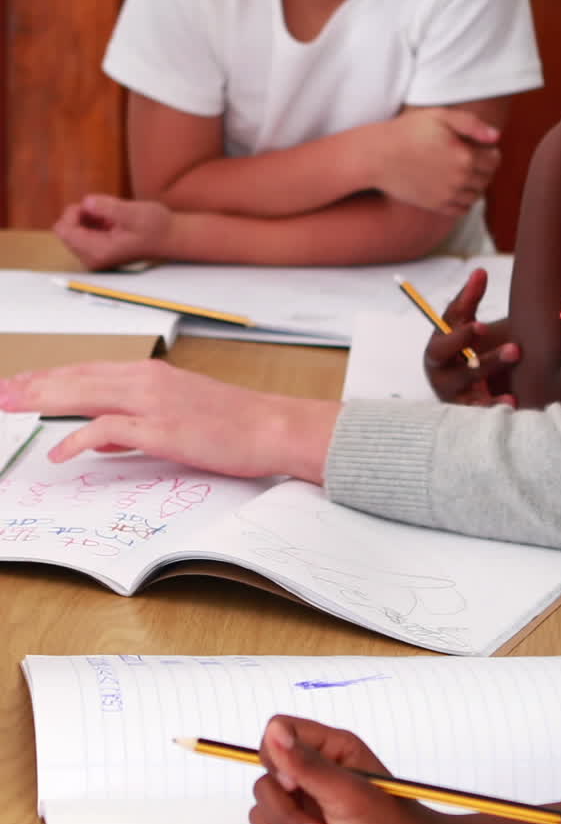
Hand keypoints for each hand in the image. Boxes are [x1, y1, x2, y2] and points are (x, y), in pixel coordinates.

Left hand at [0, 360, 336, 483]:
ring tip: (11, 404)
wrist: (271, 427)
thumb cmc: (231, 424)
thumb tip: (96, 436)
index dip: (49, 377)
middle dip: (33, 384)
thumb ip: (134, 421)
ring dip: (44, 399)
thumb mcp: (177, 413)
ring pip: (86, 394)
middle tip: (1, 390)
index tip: (19, 383)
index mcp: (150, 375)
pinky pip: (108, 429)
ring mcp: (153, 402)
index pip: (87, 371)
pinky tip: (60, 452)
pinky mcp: (162, 428)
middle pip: (78, 378)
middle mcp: (147, 380)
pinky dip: (79, 439)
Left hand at [54, 194, 173, 268]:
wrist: (169, 238)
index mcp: (97, 251)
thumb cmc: (155, 227)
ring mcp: (93, 257)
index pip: (63, 230)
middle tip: (106, 212)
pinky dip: (92, 222)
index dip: (75, 212)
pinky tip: (111, 222)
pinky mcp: (97, 252)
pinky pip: (82, 232)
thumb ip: (108, 207)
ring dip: (88, 218)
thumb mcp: (133, 213)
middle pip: (65, 230)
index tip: (95, 208)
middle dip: (81, 215)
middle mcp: (91, 258)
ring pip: (72, 230)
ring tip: (111, 217)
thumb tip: (86, 202)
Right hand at [251, 715, 473, 823]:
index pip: (278, 733)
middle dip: (288, 816)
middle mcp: (313, 776)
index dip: (277, 758)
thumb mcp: (349, 795)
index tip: (294, 785)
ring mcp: (304, 809)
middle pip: (265, 783)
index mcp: (330, 750)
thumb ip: (308, 765)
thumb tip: (273, 730)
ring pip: (262, 817)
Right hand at [375, 109, 500, 215]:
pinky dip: (464, 200)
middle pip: (486, 179)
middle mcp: (459, 180)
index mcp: (464, 156)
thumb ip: (472, 124)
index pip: (494, 160)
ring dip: (475, 185)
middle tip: (470, 157)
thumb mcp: (440, 117)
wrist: (377, 156)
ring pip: (476, 195)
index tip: (479, 146)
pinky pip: (462, 209)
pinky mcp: (435, 206)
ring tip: (461, 172)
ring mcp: (447, 195)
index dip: (490, 152)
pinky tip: (454, 187)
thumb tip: (496, 137)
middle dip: (483, 168)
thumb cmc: (407, 131)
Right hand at [423, 269, 518, 403]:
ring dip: (497, 383)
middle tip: (517, 350)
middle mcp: (441, 375)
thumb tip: (480, 270)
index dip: (462, 335)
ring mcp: (453, 396)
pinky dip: (495, 406)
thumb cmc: (462, 345)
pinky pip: (479, 412)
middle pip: (460, 370)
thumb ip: (469, 299)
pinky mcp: (466, 412)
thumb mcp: (463, 323)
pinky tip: (512, 401)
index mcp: (437, 349)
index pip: (445, 341)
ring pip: (472, 391)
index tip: (483, 326)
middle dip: (487, 360)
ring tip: (520, 375)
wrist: (463, 380)